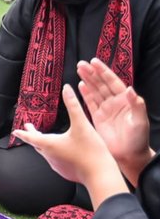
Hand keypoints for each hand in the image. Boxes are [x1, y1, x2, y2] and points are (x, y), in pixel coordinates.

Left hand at [14, 84, 128, 208]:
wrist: (101, 176)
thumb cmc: (91, 151)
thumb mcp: (82, 124)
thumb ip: (73, 105)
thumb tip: (66, 89)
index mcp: (50, 144)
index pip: (30, 137)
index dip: (23, 132)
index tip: (16, 131)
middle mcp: (50, 156)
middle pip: (37, 144)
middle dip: (32, 135)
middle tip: (30, 129)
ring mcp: (57, 165)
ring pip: (46, 153)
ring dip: (43, 145)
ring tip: (45, 139)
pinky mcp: (65, 171)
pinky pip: (55, 161)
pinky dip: (54, 153)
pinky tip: (62, 152)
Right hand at [77, 58, 153, 184]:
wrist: (129, 156)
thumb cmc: (138, 140)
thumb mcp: (140, 122)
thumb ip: (137, 105)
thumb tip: (130, 89)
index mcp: (125, 101)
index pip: (113, 82)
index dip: (103, 71)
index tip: (94, 62)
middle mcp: (115, 103)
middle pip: (101, 84)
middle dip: (92, 73)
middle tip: (81, 64)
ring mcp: (106, 110)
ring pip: (94, 91)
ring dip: (87, 80)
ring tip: (78, 70)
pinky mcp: (98, 118)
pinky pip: (90, 103)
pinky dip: (85, 94)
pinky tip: (80, 85)